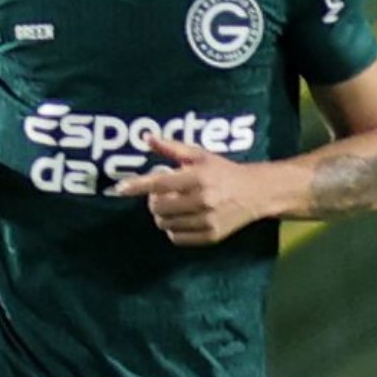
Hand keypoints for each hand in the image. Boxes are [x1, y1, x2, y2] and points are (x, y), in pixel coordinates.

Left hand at [112, 136, 265, 245]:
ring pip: (165, 224)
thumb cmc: (223, 171)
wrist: (257, 192)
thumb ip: (172, 148)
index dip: (137, 186)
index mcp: (199, 177)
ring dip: (162, 216)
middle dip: (154, 201)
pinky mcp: (212, 236)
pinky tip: (182, 219)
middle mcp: (204, 200)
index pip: (160, 183)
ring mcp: (208, 220)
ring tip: (174, 205)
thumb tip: (146, 137)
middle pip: (158, 207)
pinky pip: (177, 238)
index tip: (119, 188)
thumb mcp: (200, 155)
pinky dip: (173, 230)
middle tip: (163, 194)